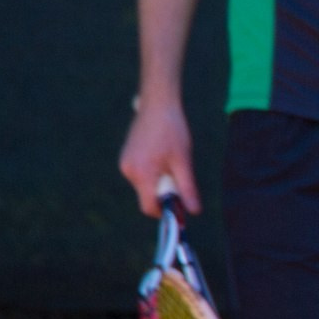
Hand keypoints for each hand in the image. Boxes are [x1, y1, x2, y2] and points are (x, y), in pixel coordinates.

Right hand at [119, 96, 196, 216]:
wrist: (158, 106)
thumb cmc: (172, 131)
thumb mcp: (184, 162)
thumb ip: (187, 189)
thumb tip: (194, 212)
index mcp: (141, 174)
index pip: (149, 207)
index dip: (165, 212)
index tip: (180, 207)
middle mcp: (128, 171)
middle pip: (147, 196)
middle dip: (165, 193)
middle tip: (179, 175)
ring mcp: (125, 163)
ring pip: (145, 185)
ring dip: (160, 182)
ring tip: (170, 162)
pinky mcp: (126, 157)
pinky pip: (141, 175)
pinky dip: (153, 173)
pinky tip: (162, 156)